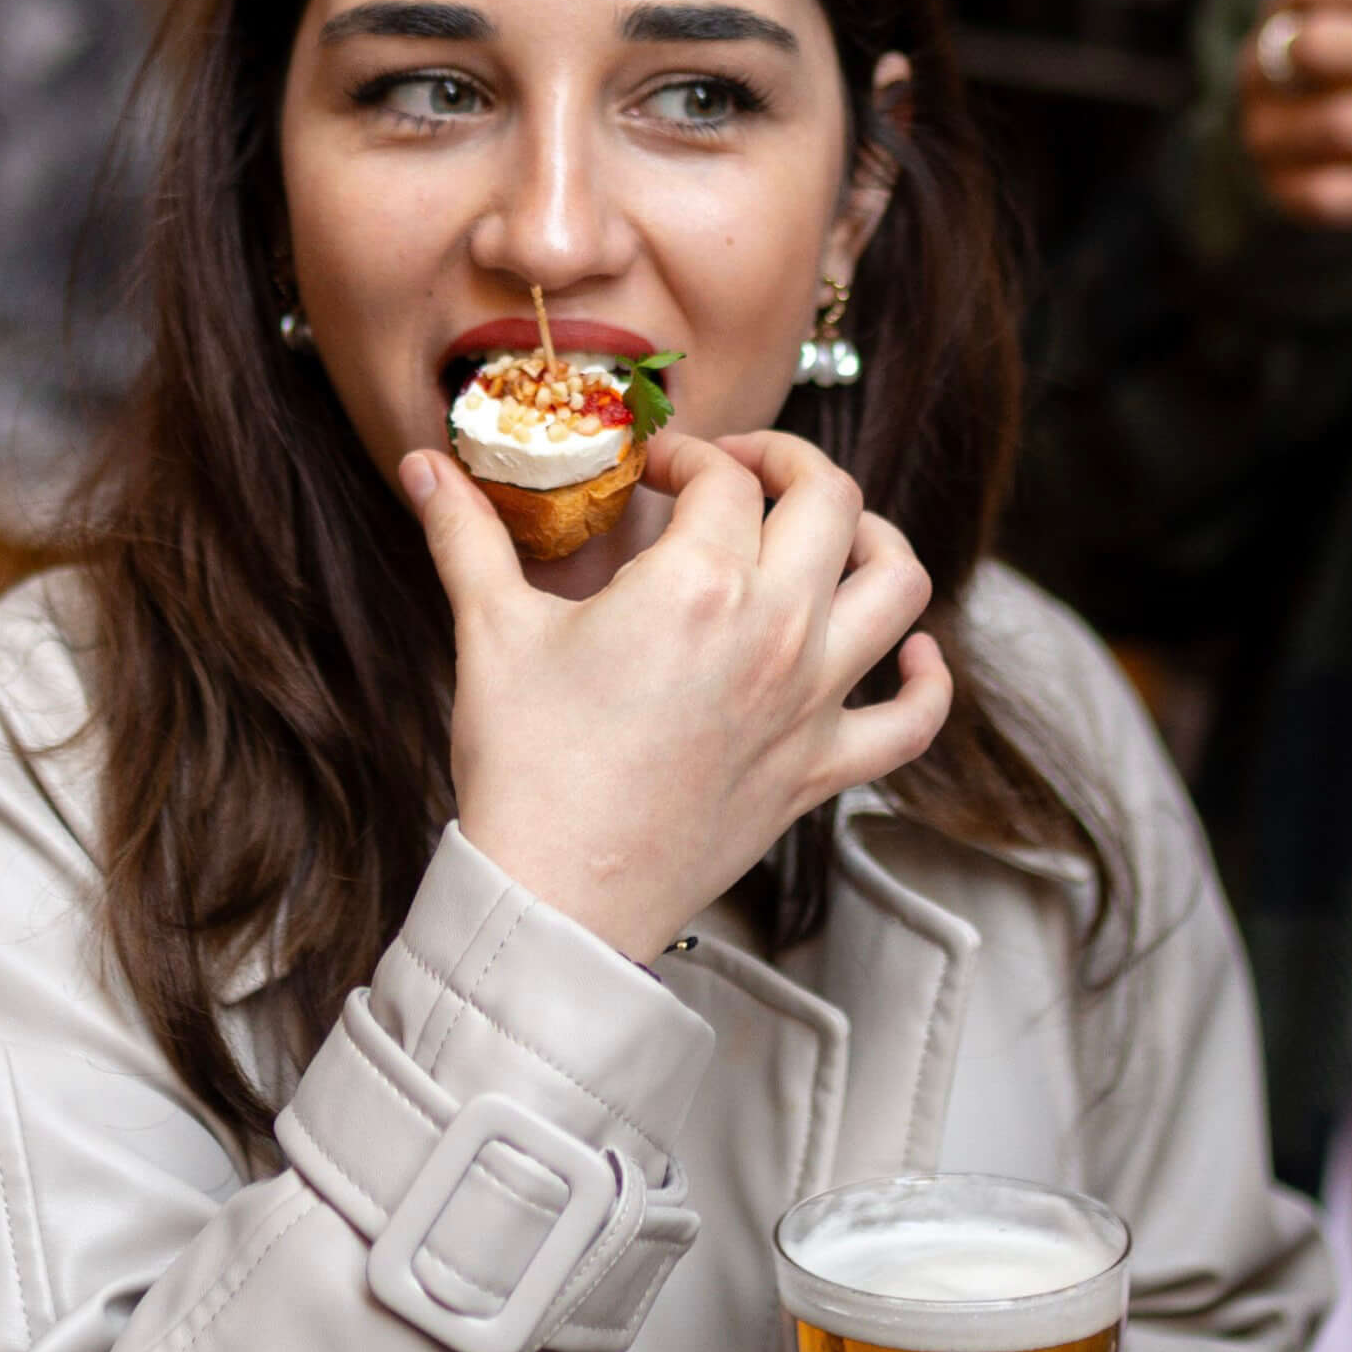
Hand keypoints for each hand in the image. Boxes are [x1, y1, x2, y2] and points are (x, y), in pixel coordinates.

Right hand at [403, 424, 949, 961]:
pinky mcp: (821, 769)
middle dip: (788, 461)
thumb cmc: (526, 767)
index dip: (686, 456)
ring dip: (876, 538)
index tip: (654, 473)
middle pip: (831, 500)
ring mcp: (811, 702)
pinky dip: (927, 680)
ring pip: (899, 584)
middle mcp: (777, 630)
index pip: (722, 476)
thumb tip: (424, 466)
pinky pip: (912, 720)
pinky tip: (911, 652)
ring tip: (831, 531)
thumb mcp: (491, 633)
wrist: (559, 895)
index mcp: (700, 584)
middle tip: (741, 469)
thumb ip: (464, 536)